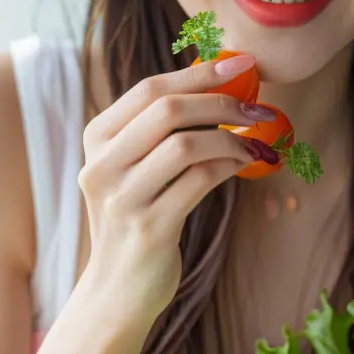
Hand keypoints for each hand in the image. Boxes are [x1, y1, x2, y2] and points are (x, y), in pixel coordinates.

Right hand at [78, 53, 272, 321]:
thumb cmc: (137, 217)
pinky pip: (200, 181)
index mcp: (97, 139)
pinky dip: (230, 166)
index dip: (199, 72)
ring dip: (230, 138)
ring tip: (252, 143)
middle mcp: (102, 165)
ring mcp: (123, 198)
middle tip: (256, 110)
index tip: (242, 64)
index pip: (150, 89)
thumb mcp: (133, 168)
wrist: (117, 289)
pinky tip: (244, 165)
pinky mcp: (150, 228)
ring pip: (187, 145)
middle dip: (221, 102)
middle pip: (167, 110)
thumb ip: (159, 130)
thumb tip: (220, 85)